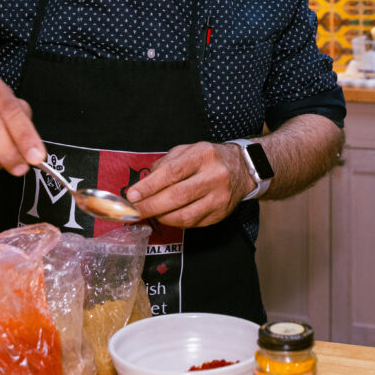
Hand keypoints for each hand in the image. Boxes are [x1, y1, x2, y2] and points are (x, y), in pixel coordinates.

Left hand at [124, 142, 253, 227]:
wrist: (241, 169)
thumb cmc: (207, 158)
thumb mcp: (187, 150)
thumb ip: (164, 164)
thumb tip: (142, 185)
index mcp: (203, 155)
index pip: (172, 172)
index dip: (150, 186)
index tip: (132, 195)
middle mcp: (214, 176)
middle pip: (177, 196)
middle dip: (151, 205)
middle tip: (134, 210)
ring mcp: (219, 198)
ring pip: (185, 215)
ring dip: (161, 217)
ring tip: (149, 212)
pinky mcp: (220, 214)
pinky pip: (192, 223)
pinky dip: (174, 221)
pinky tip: (166, 216)